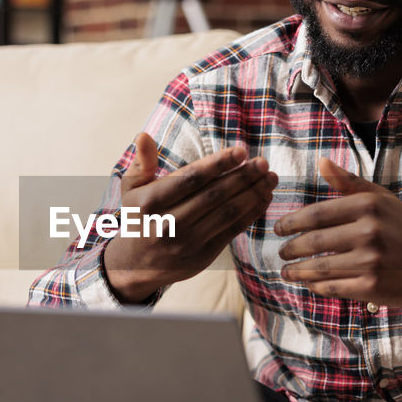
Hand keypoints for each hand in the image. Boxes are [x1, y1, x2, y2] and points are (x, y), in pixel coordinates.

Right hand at [103, 132, 277, 302]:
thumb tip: (144, 135)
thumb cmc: (139, 217)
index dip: (218, 164)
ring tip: (270, 178)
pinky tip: (264, 198)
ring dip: (253, 194)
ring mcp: (187, 243)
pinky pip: (232, 231)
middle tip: (263, 162)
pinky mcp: (203, 256)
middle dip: (242, 177)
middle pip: (213, 195)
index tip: (240, 151)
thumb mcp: (131, 189)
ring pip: (227, 213)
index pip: (190, 179)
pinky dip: (251, 213)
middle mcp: (169, 224)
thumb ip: (142, 163)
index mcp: (150, 203)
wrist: (136, 265)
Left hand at [274, 159, 401, 311]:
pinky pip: (333, 287)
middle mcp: (369, 232)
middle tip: (281, 252)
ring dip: (297, 271)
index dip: (292, 223)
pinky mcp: (372, 287)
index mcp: (369, 206)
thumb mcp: (382, 200)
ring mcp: (371, 261)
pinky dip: (316, 286)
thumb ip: (350, 183)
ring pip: (320, 267)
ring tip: (286, 272)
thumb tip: (321, 162)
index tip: (278, 229)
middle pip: (314, 241)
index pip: (317, 214)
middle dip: (291, 248)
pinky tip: (308, 284)